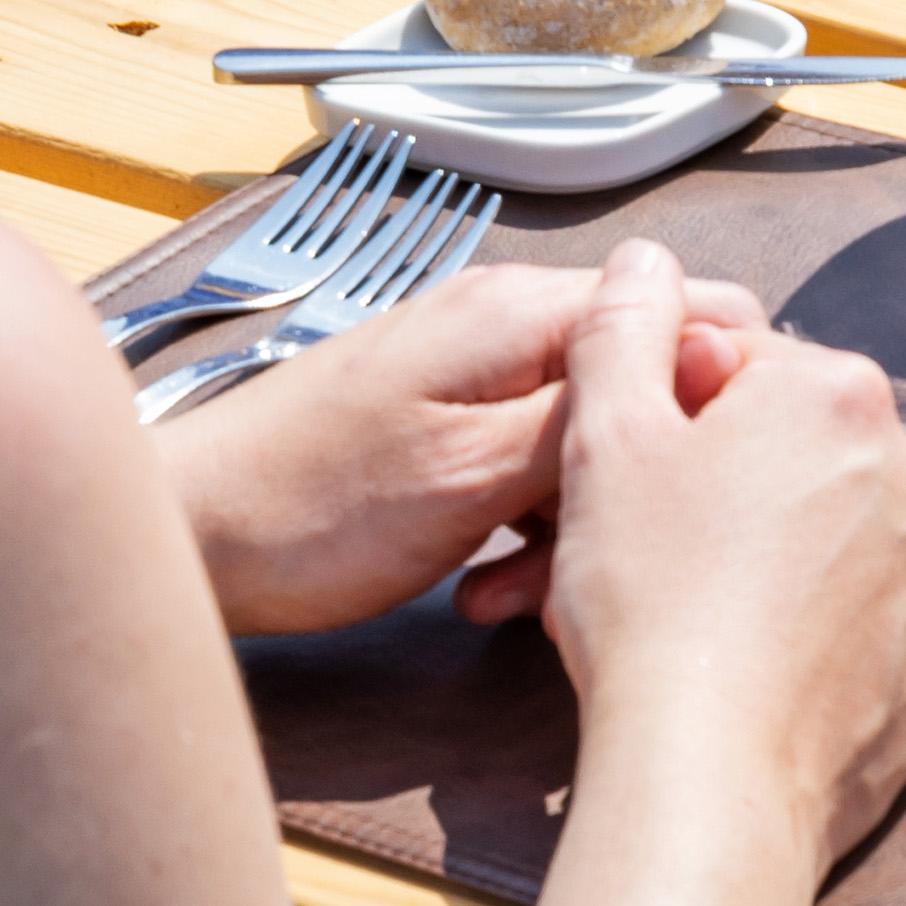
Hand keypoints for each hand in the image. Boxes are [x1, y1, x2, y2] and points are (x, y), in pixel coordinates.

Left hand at [154, 252, 765, 639]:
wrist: (182, 536)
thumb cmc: (315, 510)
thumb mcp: (475, 476)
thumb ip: (596, 413)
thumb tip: (716, 354)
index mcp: (524, 312)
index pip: (695, 309)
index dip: (722, 399)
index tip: (709, 493)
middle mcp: (505, 317)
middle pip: (641, 377)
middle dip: (641, 474)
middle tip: (594, 568)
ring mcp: (469, 365)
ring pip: (585, 430)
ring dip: (577, 515)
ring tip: (516, 596)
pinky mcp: (441, 415)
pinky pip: (528, 456)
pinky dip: (525, 519)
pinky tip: (486, 585)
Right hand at [538, 240, 905, 860]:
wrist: (708, 781)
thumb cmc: (651, 605)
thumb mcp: (604, 437)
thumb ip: (623, 327)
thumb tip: (647, 262)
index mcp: (839, 394)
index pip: (740, 369)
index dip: (668, 419)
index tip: (627, 483)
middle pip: (799, 454)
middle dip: (732, 489)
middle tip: (656, 556)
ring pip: (843, 541)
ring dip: (786, 563)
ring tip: (708, 622)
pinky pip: (878, 630)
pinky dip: (830, 643)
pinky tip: (765, 672)